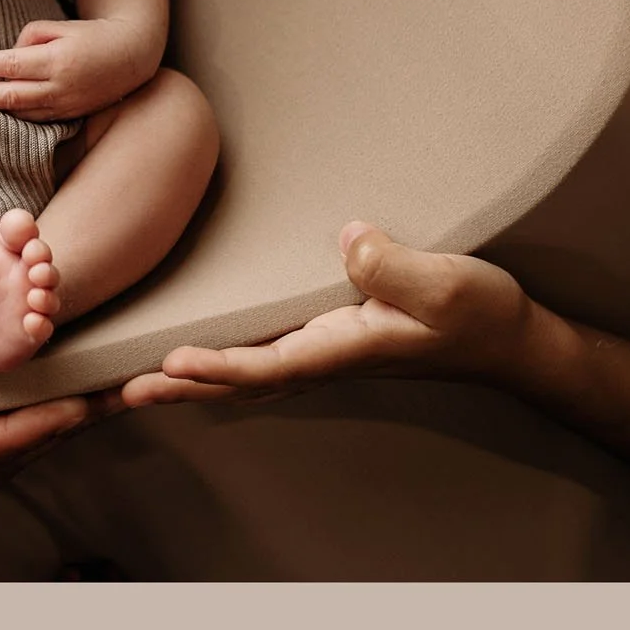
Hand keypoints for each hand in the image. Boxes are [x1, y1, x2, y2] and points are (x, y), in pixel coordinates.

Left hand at [0, 16, 154, 121]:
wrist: (131, 58)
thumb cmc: (92, 36)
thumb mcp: (60, 26)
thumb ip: (28, 37)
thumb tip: (6, 56)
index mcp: (57, 60)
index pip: (10, 66)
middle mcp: (60, 88)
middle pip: (8, 98)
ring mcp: (65, 107)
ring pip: (18, 114)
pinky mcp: (68, 117)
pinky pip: (33, 120)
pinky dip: (13, 114)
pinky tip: (0, 105)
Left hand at [122, 221, 536, 407]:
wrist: (509, 341)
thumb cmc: (479, 315)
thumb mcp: (445, 285)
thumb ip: (395, 265)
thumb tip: (348, 238)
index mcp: (343, 349)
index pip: (268, 365)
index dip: (220, 367)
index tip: (172, 364)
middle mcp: (324, 355)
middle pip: (239, 380)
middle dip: (181, 388)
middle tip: (120, 391)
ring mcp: (325, 349)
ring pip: (245, 371)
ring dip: (190, 379)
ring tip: (135, 382)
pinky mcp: (329, 335)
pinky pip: (262, 354)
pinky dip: (221, 362)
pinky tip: (195, 356)